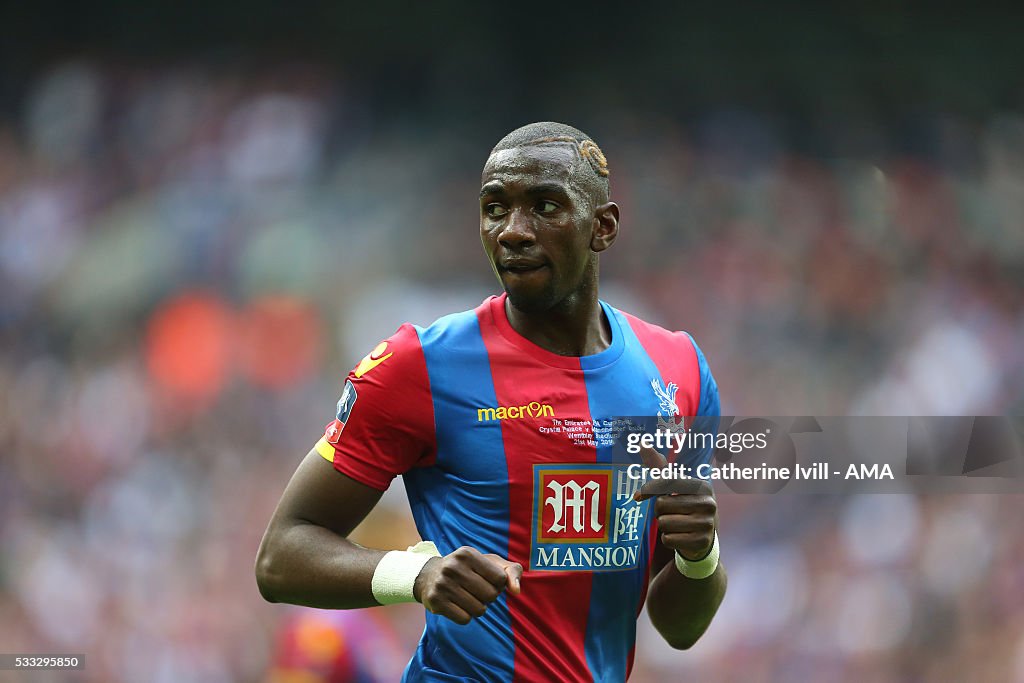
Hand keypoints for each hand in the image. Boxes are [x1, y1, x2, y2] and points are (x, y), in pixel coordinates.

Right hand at [413, 546, 522, 624]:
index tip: (487, 579)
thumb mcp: (488, 562)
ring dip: (478, 607)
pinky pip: (464, 619)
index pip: (500, 578)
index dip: (498, 583)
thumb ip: (511, 571)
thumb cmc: (467, 569)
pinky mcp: (436, 601)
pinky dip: (465, 616)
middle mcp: (453, 567)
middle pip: (491, 595)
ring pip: (479, 610)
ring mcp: (442, 584)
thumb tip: (517, 590)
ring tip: (467, 597)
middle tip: (476, 590)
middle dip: (489, 597)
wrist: (429, 575)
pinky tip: (457, 605)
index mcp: (467, 553)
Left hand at [633, 444, 716, 560]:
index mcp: (702, 486)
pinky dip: (668, 539)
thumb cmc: (684, 505)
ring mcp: (707, 524)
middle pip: (661, 505)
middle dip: (660, 511)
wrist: (704, 537)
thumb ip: (659, 466)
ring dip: (663, 526)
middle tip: (670, 512)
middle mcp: (708, 503)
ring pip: (663, 523)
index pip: (667, 482)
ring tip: (676, 524)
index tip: (637, 497)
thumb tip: (642, 443)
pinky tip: (680, 537)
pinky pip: (668, 539)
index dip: (649, 489)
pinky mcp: (702, 542)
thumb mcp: (675, 485)